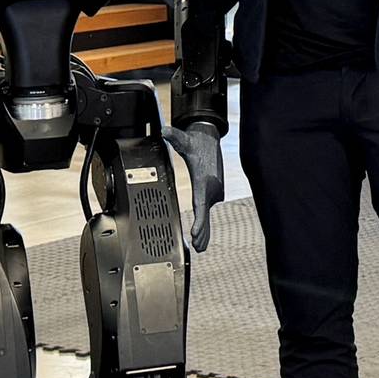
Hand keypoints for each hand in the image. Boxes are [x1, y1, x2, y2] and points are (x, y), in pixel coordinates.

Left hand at [161, 121, 223, 252]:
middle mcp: (212, 188)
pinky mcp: (213, 193)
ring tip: (200, 247)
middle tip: (197, 246)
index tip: (195, 232)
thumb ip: (174, 136)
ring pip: (207, 215)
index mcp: (204, 180)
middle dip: (202, 231)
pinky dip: (205, 224)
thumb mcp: (185, 139)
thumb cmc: (196, 142)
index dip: (199, 219)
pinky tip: (202, 236)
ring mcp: (214, 192)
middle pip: (205, 214)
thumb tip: (164, 130)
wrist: (210, 139)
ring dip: (204, 231)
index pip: (201, 203)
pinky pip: (208, 211)